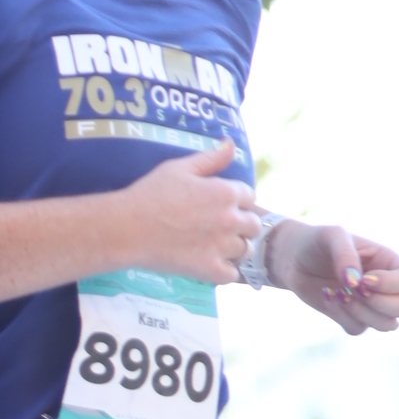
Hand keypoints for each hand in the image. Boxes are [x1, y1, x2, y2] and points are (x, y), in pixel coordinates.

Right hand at [126, 140, 262, 283]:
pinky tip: (210, 264)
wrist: (125, 229)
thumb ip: (210, 158)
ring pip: (246, 250)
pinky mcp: (210, 270)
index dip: (235, 200)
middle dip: (240, 225)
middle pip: (253, 225)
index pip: (249, 196)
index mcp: (226, 192)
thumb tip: (230, 143)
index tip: (218, 205)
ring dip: (234, 248)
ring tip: (213, 246)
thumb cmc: (149, 195)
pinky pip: (233, 275)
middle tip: (217, 227)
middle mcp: (230, 219)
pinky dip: (224, 271)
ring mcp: (222, 246)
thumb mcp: (179, 168)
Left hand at [270, 223, 398, 335]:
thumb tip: (356, 283)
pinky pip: (358, 329)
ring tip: (339, 293)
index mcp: (389, 262)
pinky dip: (342, 316)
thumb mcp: (332, 236)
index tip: (364, 279)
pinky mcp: (352, 317)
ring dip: (361, 313)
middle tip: (356, 291)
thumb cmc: (317, 241)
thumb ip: (346, 254)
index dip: (392, 284)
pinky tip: (328, 296)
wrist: (292, 259)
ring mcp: (371, 304)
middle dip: (381, 305)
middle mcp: (386, 285)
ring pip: (387, 325)